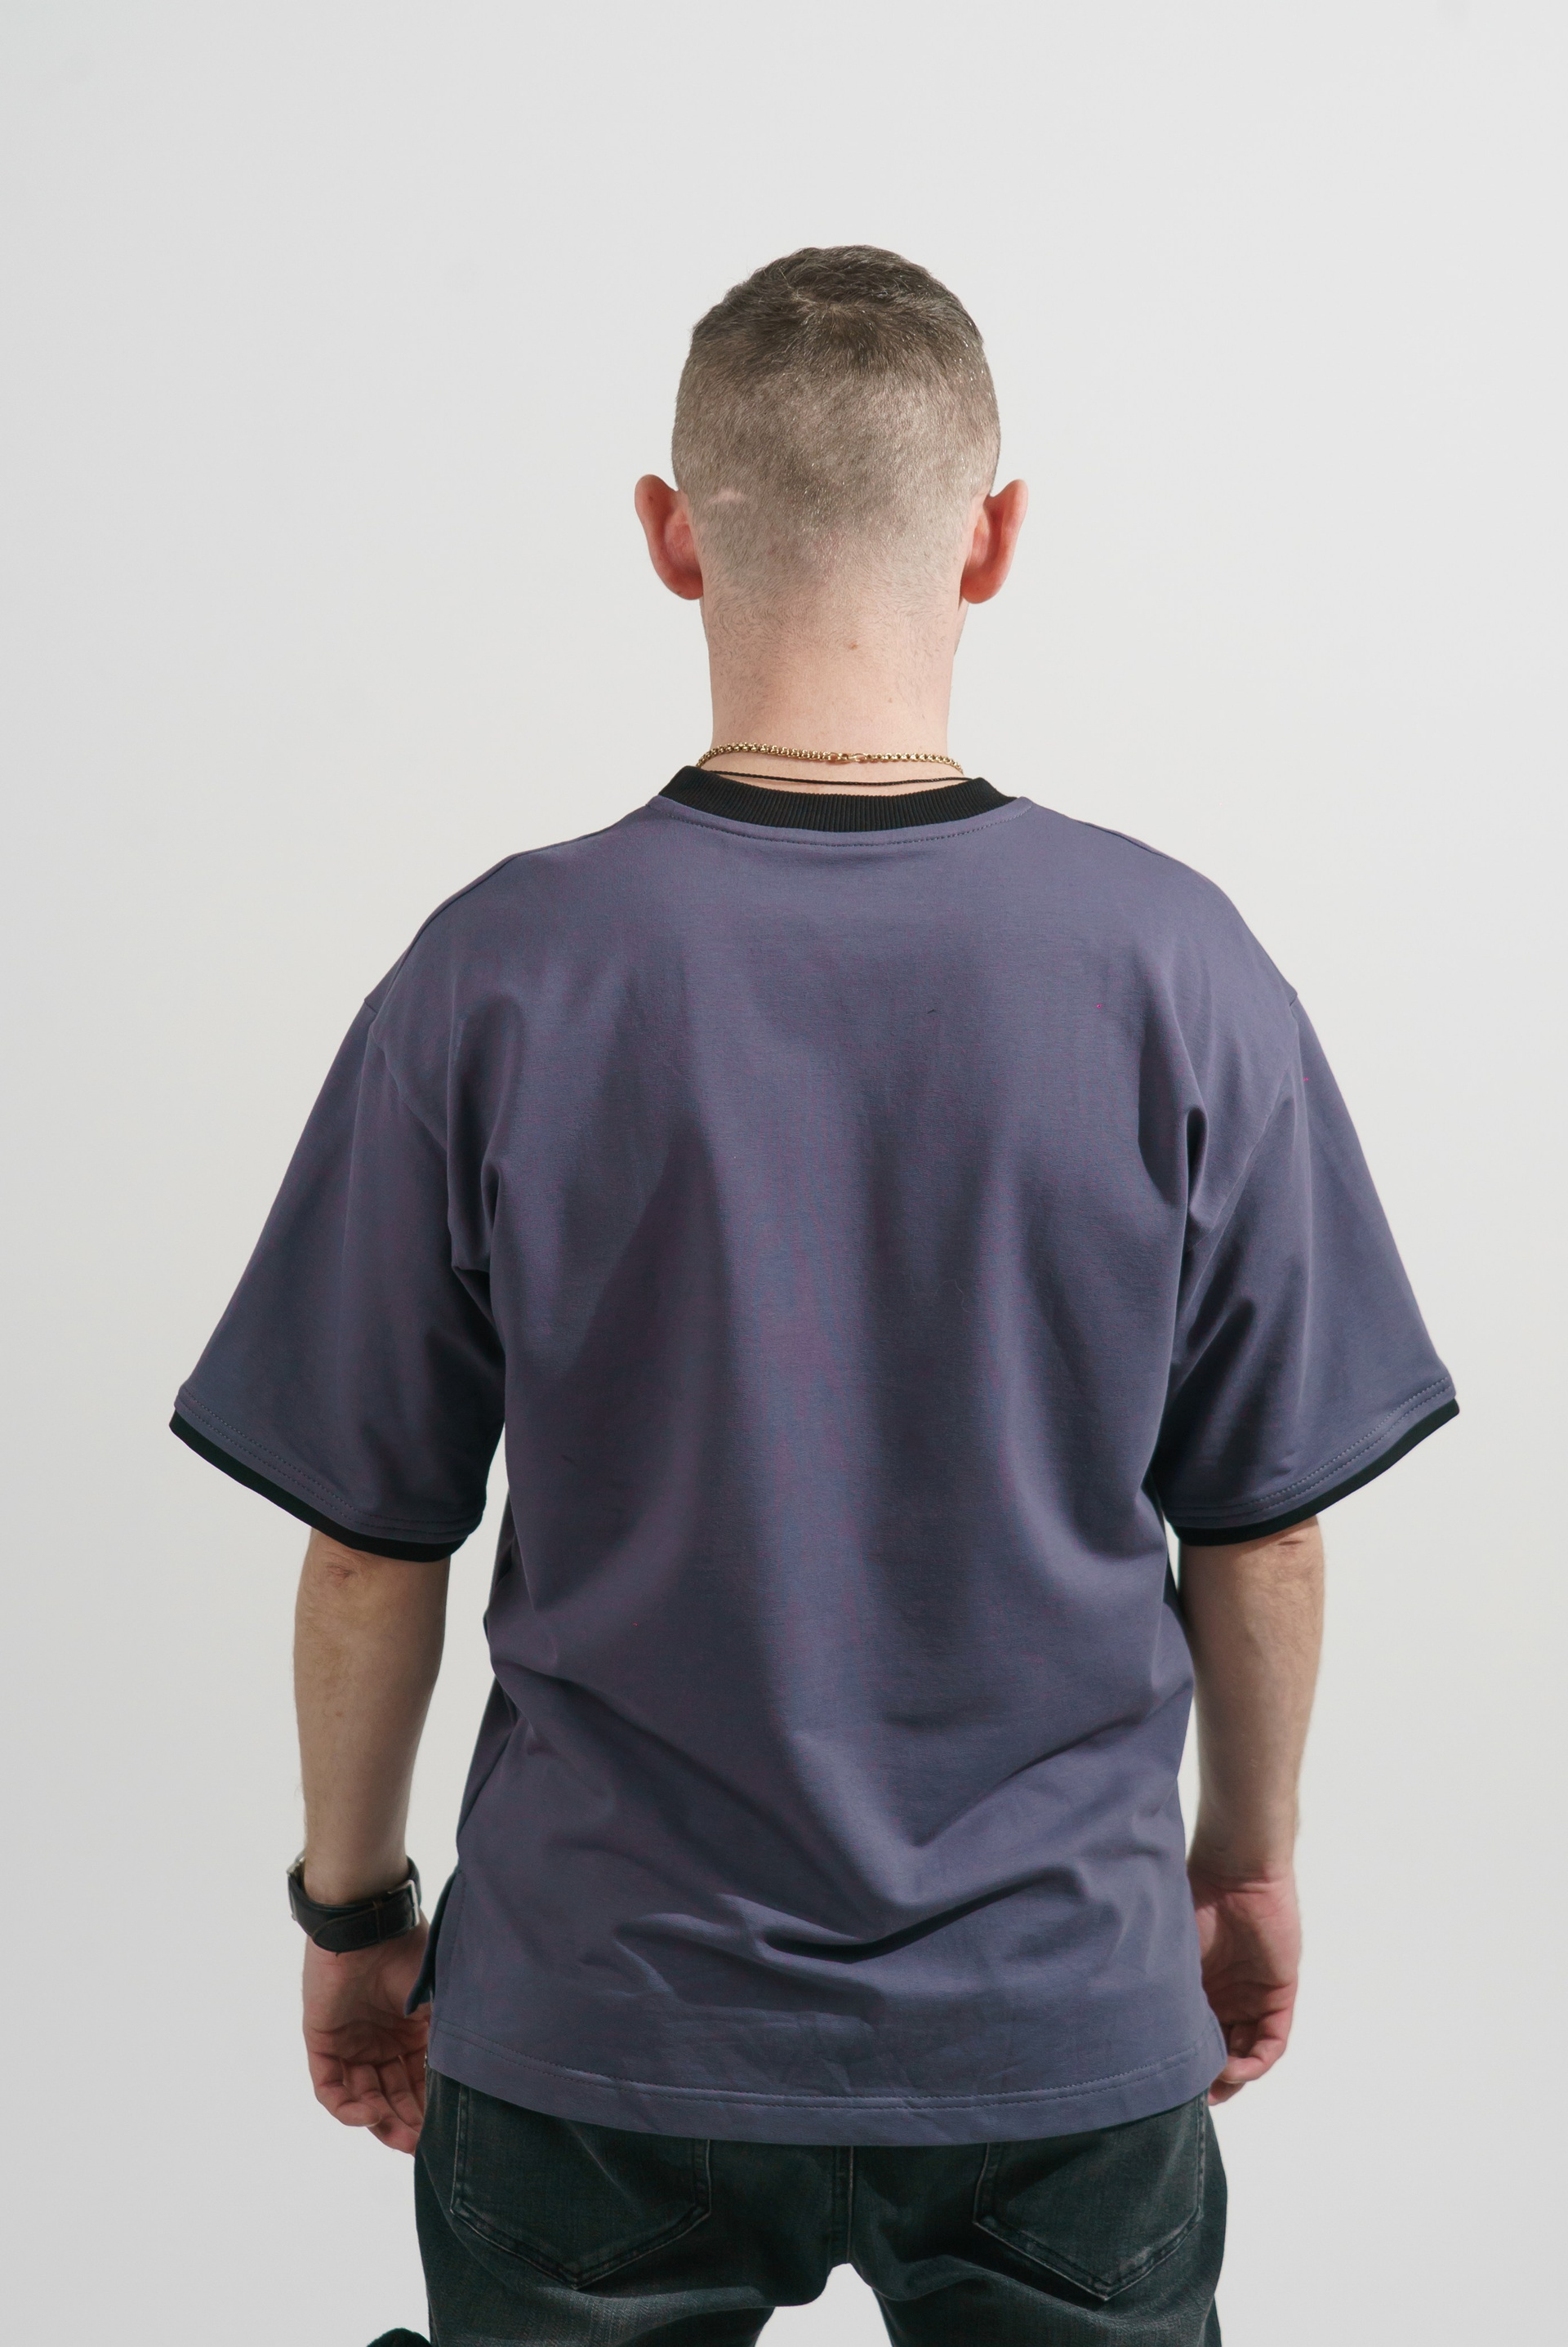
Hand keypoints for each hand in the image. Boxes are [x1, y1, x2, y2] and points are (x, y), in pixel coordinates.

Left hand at [302, 1924, 430, 2152]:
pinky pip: (330, 2088)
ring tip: (399, 2137)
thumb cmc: (409, 1953)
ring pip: (362, 2098)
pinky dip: (347, 2107)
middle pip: (392, 2096)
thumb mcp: (440, 2001)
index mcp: (410, 2031)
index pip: (419, 2083)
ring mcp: (350, 2043)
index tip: (441, 2136)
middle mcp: (380, 2041)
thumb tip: (473, 2084)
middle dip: (405, 2124)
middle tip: (419, 2147)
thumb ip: (449, 2039)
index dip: (428, 2111)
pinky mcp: (321, 2042)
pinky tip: (370, 2113)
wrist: (369, 1924)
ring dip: (380, 2120)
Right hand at [1187, 1860, 1300, 2103]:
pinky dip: (1256, 2060)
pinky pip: (1272, 2040)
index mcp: (1199, 1985)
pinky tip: (1237, 2068)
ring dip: (1233, 2074)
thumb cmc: (1195, 1904)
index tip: (1166, 2084)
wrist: (1236, 1875)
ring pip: (1246, 2050)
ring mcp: (1253, 1996)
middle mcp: (1226, 1995)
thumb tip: (1139, 2038)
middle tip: (1193, 2096)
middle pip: (1220, 2049)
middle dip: (1209, 2077)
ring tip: (1215, 2087)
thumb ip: (1167, 1994)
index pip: (1193, 2033)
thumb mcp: (1174, 1958)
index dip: (1185, 2061)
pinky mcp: (1279, 1995)